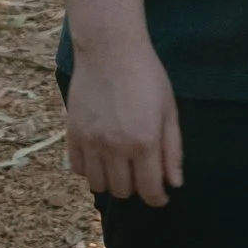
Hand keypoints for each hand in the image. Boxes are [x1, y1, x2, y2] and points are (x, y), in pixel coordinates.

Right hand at [60, 0, 183, 204]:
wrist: (110, 49)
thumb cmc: (146, 75)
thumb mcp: (168, 110)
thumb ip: (172, 150)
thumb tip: (174, 184)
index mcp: (144, 142)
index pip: (149, 190)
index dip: (157, 199)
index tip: (160, 196)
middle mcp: (115, 147)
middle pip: (122, 191)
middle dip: (135, 188)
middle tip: (141, 173)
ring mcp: (91, 141)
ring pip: (98, 184)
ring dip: (111, 182)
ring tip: (120, 167)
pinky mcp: (72, 133)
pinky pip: (77, 168)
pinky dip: (90, 170)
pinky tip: (100, 157)